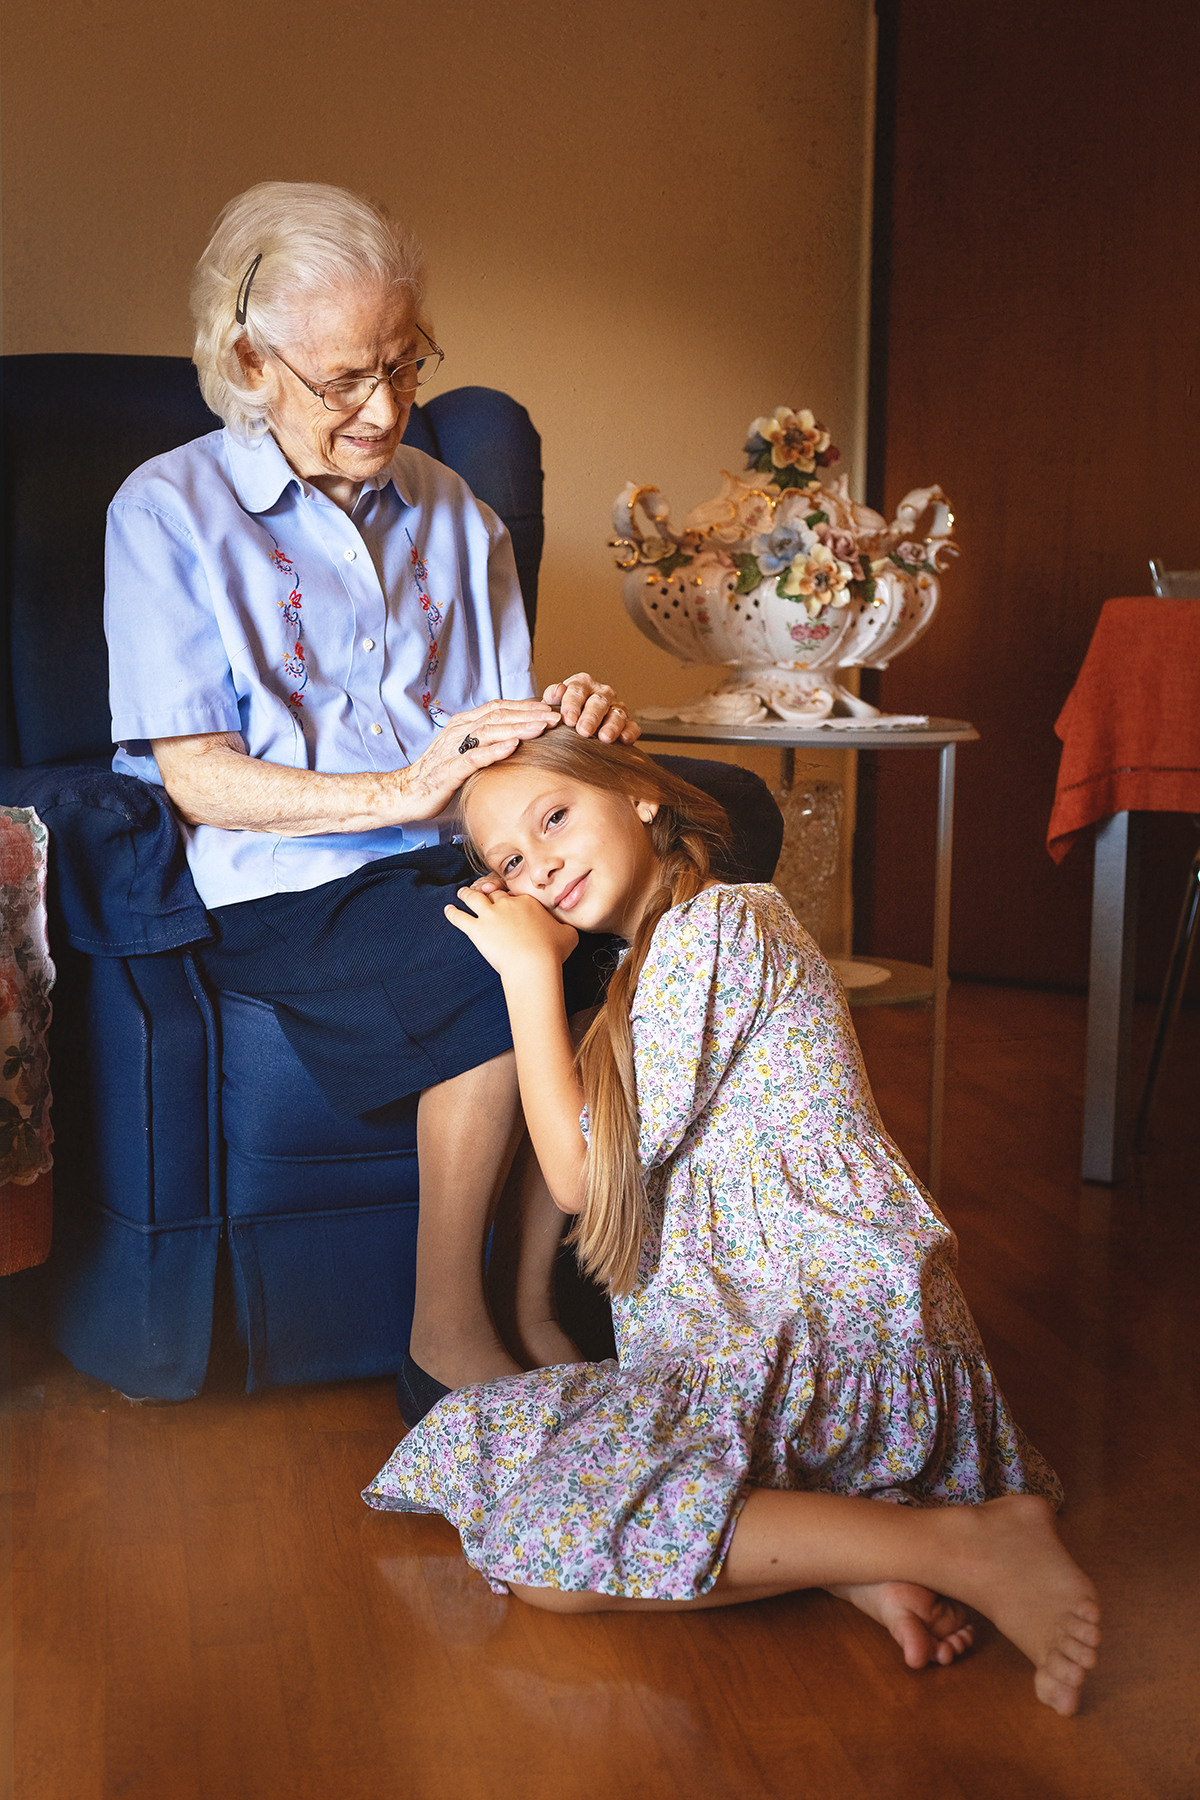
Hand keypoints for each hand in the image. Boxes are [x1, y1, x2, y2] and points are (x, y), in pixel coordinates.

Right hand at [399, 697, 558, 819]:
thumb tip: (518, 740)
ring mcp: (453, 748)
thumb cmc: (440, 774)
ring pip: (490, 731)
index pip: (500, 708)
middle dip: (530, 714)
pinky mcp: (449, 769)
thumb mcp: (467, 753)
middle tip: (557, 715)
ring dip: (518, 727)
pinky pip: (475, 756)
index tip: (552, 708)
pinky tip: (514, 747)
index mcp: (465, 724)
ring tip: (543, 727)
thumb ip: (487, 742)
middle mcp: (460, 730)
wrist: (407, 792)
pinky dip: (495, 750)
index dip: (527, 706)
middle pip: (500, 715)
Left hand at [445, 884, 578, 977]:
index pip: (515, 894)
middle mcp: (507, 904)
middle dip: (488, 890)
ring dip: (467, 894)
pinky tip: (447, 910)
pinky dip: (452, 913)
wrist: (534, 962)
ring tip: (462, 893)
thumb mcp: (568, 935)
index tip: (508, 898)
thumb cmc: (553, 951)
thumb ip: (565, 928)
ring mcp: (490, 915)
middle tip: (484, 890)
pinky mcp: (477, 930)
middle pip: (494, 892)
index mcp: (528, 902)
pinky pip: (460, 918)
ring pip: (474, 898)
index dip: (510, 896)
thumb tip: (566, 929)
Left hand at [542, 672, 640, 743]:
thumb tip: (558, 690)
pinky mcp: (627, 723)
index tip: (568, 720)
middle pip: (598, 702)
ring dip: (611, 725)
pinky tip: (624, 740)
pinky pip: (632, 727)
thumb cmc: (563, 715)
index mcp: (582, 684)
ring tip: (604, 737)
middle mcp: (601, 693)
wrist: (575, 728)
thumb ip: (552, 697)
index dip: (572, 705)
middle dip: (591, 717)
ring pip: (617, 714)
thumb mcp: (552, 704)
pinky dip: (629, 732)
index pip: (577, 690)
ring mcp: (616, 707)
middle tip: (584, 730)